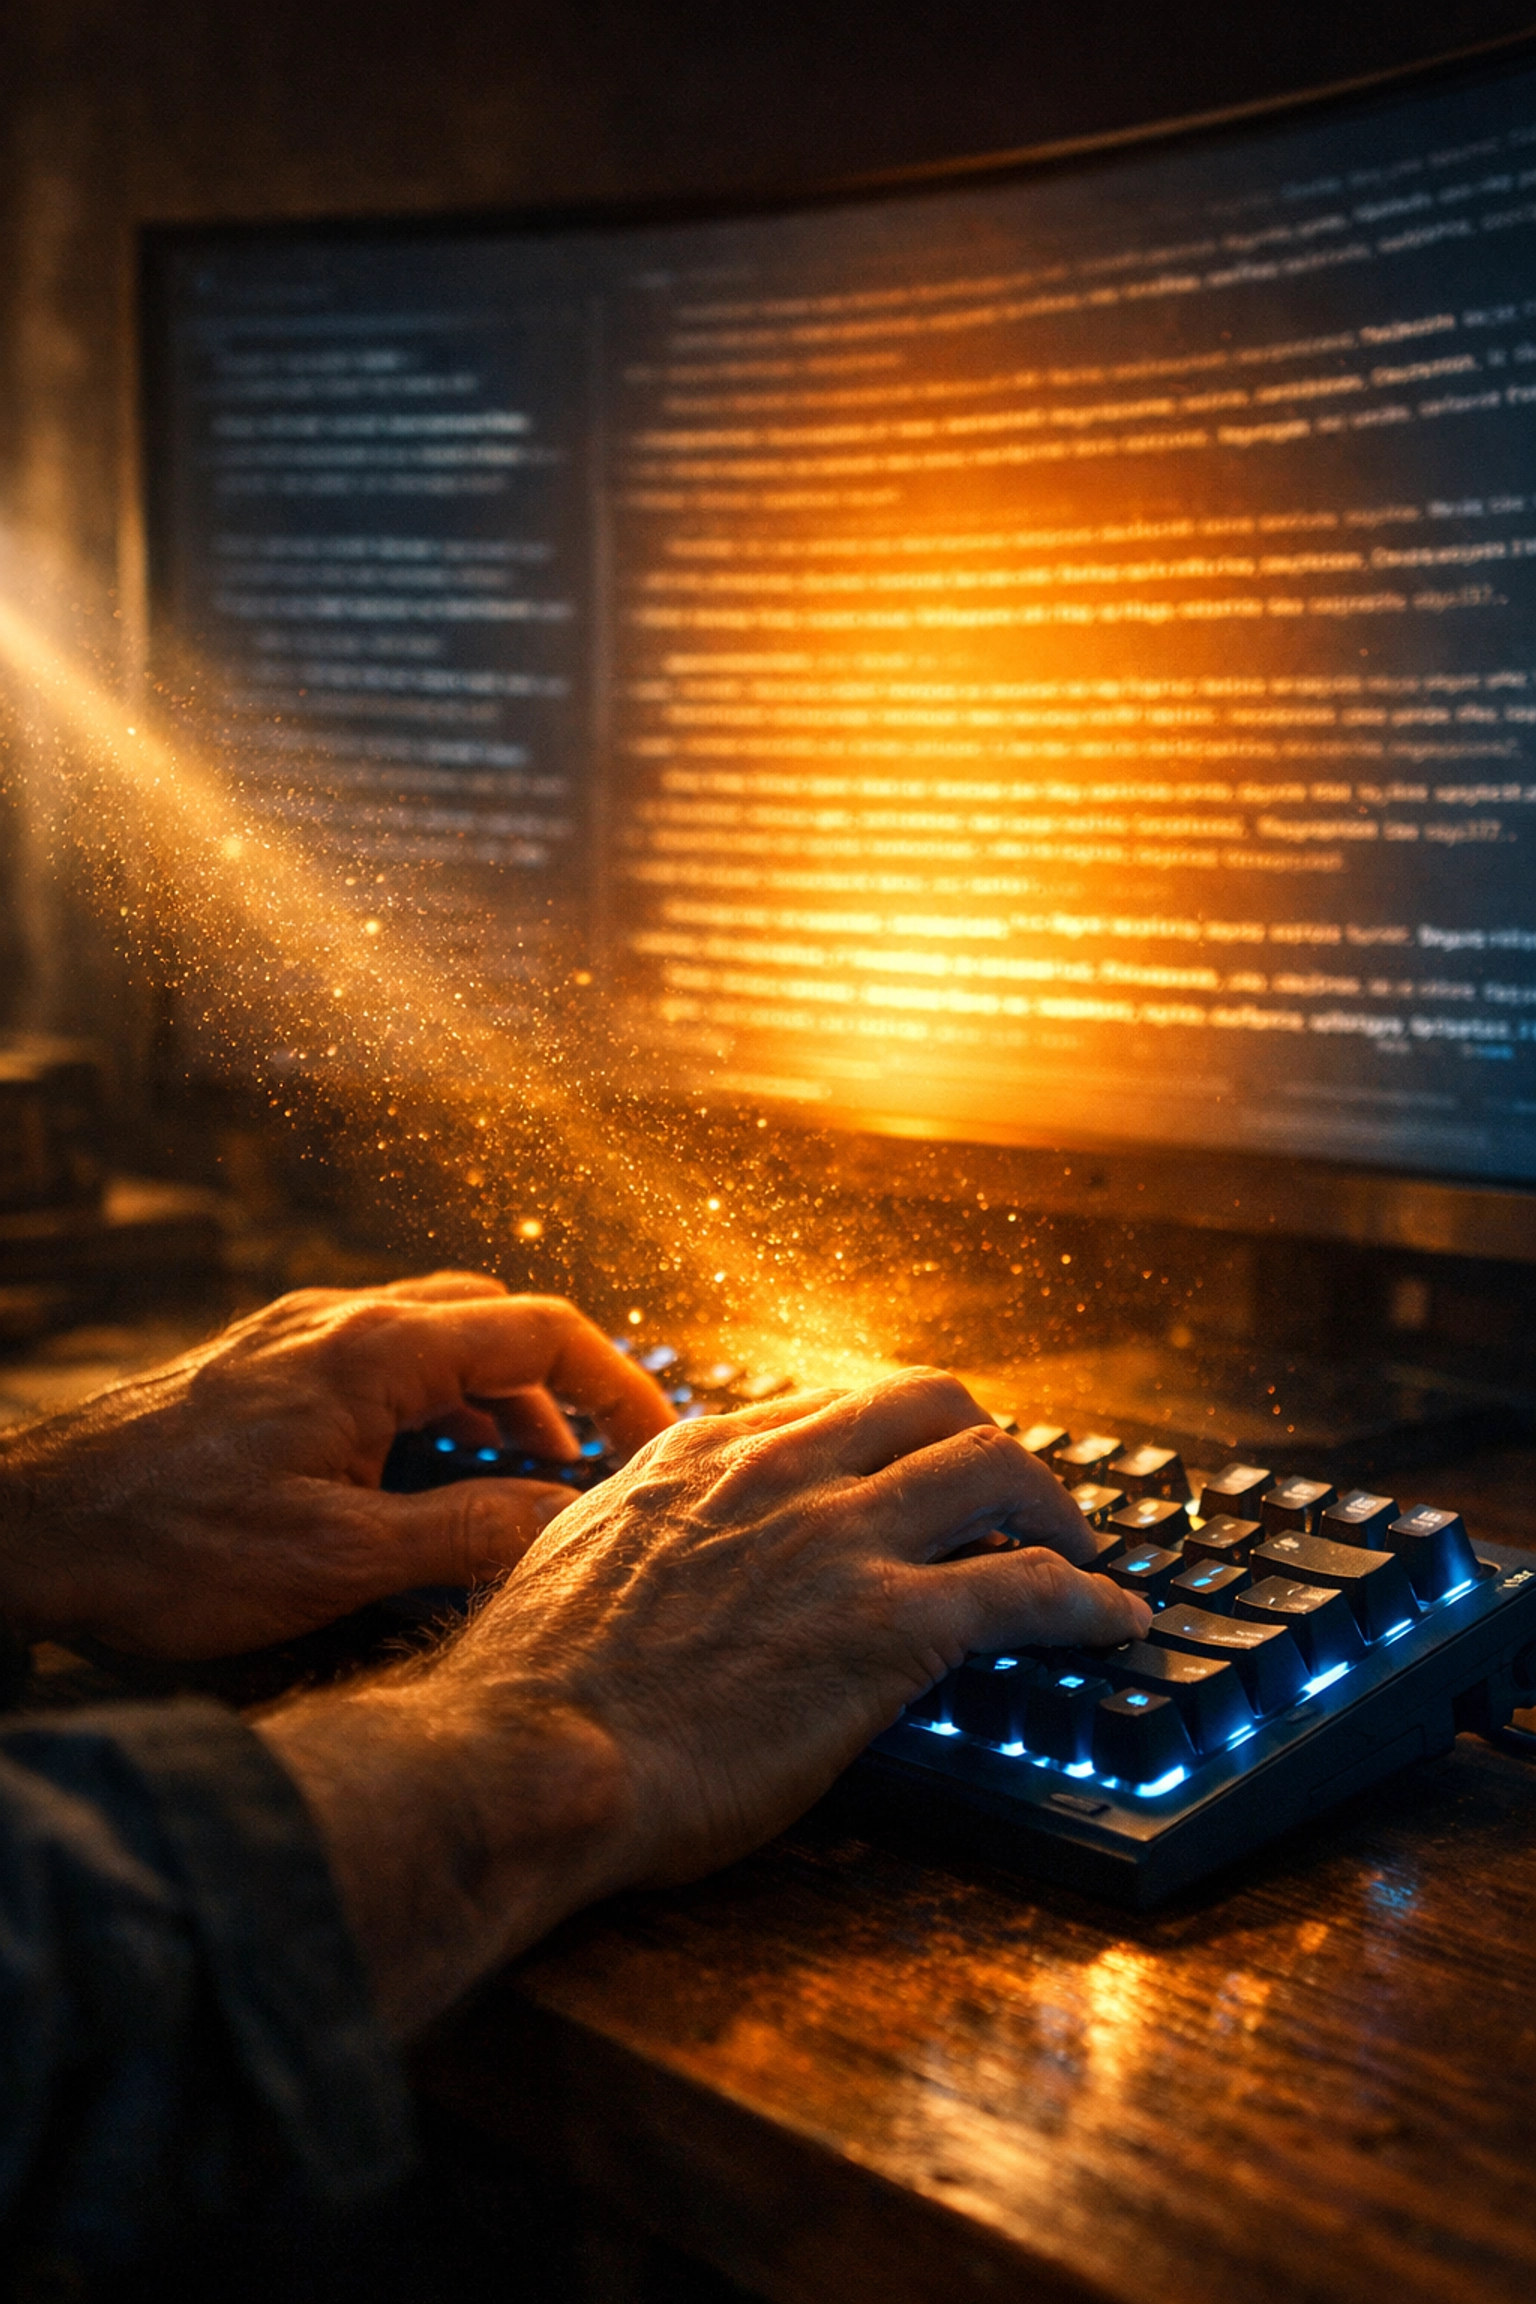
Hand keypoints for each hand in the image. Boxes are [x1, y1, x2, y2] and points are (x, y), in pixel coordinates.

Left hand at [0, 1274, 672, 1657]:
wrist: (27, 1532)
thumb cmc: (167, 1547)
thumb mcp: (336, 1559)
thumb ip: (467, 1534)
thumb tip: (572, 1522)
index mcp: (378, 1349)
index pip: (543, 1330)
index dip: (620, 1387)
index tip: (660, 1449)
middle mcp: (344, 1321)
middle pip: (494, 1325)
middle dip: (556, 1399)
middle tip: (580, 1481)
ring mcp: (298, 1339)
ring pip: (434, 1347)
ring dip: (487, 1411)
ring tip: (503, 1500)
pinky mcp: (262, 1371)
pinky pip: (378, 1370)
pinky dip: (426, 1418)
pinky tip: (414, 1492)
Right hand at [261, 1369, 1149, 2032]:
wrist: (530, 1757)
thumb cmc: (534, 1686)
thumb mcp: (576, 1555)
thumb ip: (639, 1525)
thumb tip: (651, 1537)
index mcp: (706, 1453)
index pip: (838, 1406)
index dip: (899, 1438)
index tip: (922, 1474)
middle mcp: (783, 1472)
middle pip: (932, 1405)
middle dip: (987, 1444)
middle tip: (1015, 1500)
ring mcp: (841, 1540)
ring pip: (995, 1470)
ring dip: (1054, 1509)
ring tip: (1080, 1552)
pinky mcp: (891, 1626)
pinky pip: (1029, 1589)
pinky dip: (1089, 1599)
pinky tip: (1115, 1623)